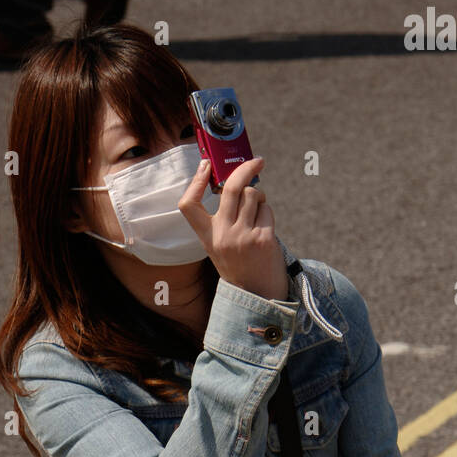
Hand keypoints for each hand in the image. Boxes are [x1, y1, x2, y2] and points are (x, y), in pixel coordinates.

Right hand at [178, 155, 288, 300]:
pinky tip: (264, 229)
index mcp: (207, 237)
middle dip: (246, 168)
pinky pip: (266, 210)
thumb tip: (238, 180)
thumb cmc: (240, 264)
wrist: (258, 294)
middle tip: (258, 161)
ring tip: (257, 212)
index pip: (188, 205)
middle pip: (231, 188)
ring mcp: (242, 237)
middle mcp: (222, 235)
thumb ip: (224, 217)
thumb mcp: (221, 243)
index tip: (206, 165)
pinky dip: (267, 213)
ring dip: (259, 198)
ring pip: (253, 195)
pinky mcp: (263, 238)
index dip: (195, 182)